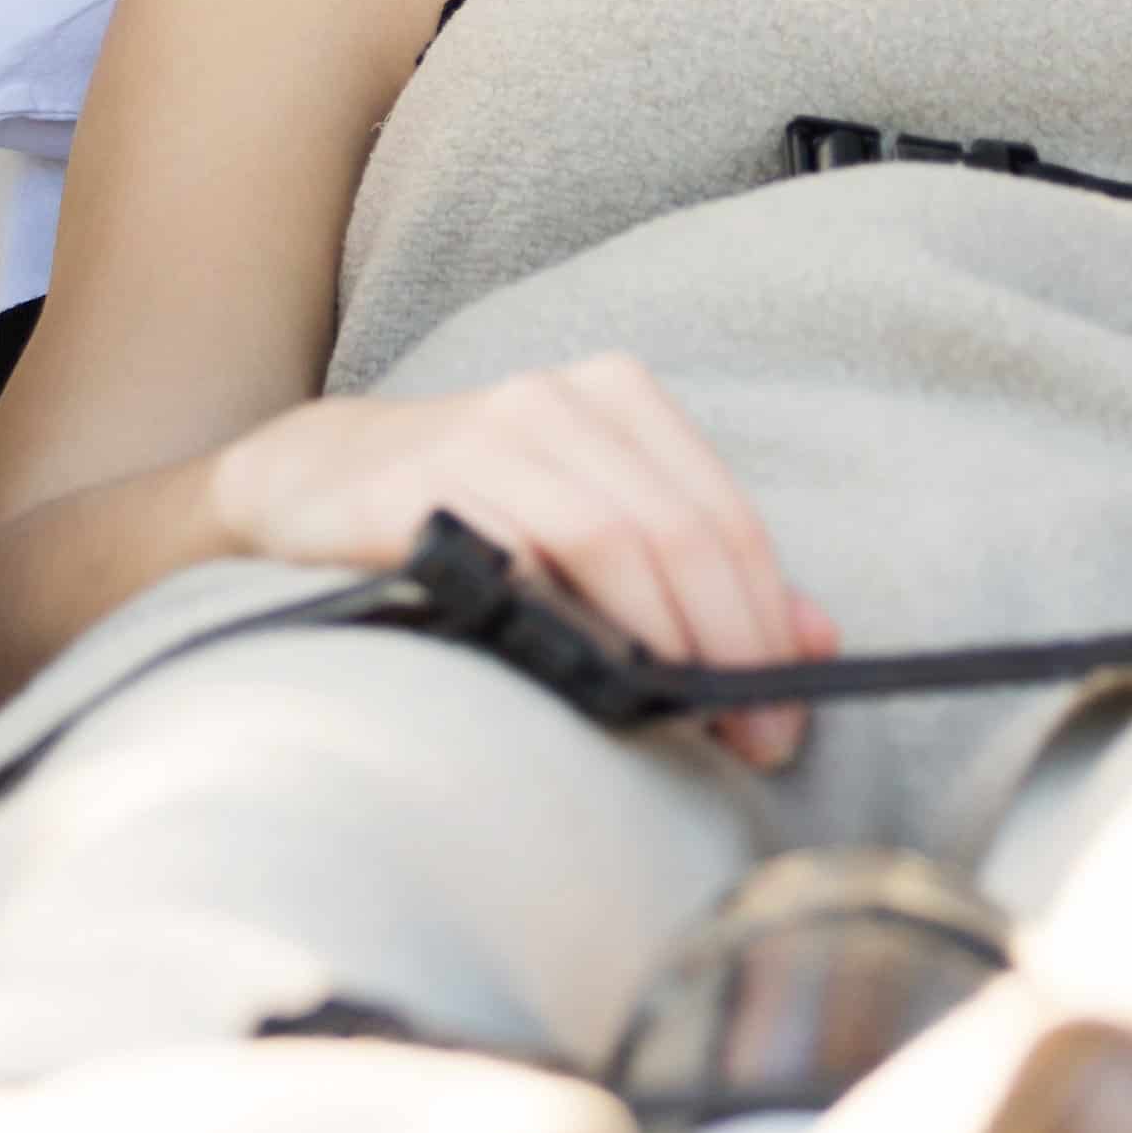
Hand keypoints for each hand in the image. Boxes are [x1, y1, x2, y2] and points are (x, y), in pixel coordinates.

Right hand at [209, 357, 841, 764]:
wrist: (315, 483)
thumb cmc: (473, 516)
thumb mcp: (593, 527)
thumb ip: (700, 576)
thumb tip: (817, 640)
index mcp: (619, 396)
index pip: (725, 516)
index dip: (767, 620)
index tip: (785, 714)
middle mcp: (561, 399)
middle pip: (682, 528)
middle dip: (733, 644)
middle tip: (754, 736)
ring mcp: (491, 432)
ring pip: (615, 536)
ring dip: (666, 638)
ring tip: (688, 717)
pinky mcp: (423, 483)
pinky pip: (520, 554)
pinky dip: (572, 622)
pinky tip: (595, 678)